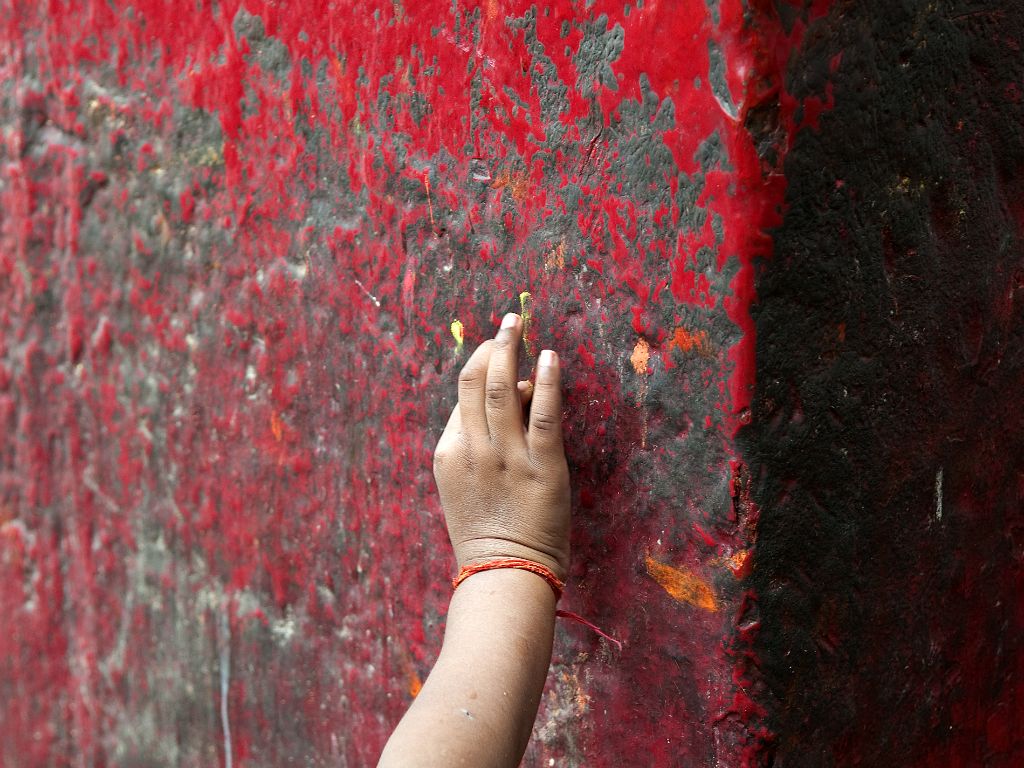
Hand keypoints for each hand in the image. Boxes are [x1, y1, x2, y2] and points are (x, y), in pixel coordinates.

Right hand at [433, 313, 570, 580]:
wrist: (504, 572)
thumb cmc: (488, 533)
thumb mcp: (463, 486)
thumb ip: (477, 444)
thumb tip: (511, 395)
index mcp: (450, 453)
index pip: (462, 397)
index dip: (482, 368)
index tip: (500, 353)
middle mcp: (474, 450)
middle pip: (475, 382)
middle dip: (492, 345)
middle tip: (509, 322)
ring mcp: (506, 458)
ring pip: (502, 389)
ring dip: (512, 350)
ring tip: (520, 322)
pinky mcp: (541, 467)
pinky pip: (542, 415)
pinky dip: (545, 383)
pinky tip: (550, 358)